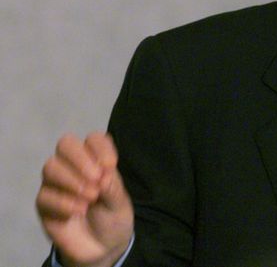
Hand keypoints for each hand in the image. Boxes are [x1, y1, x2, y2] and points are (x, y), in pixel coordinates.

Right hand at [36, 132, 133, 266]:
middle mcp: (73, 166)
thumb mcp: (120, 203)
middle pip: (66, 144)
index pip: (94, 139)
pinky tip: (79, 210)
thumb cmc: (113, 217)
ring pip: (51, 167)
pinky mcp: (45, 205)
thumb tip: (103, 176)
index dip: (101, 147)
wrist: (102, 247)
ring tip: (91, 197)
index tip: (111, 165)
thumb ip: (113, 188)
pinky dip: (63, 202)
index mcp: (96, 160)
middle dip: (80, 158)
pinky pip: (45, 196)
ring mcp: (56, 184)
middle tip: (96, 178)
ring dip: (72, 180)